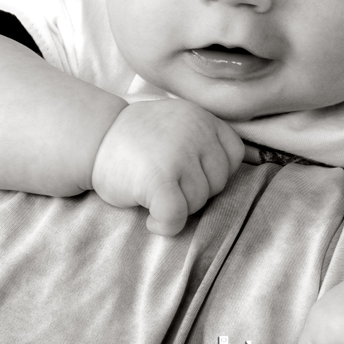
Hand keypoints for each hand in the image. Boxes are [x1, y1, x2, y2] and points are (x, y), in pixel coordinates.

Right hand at [91, 99, 243, 235]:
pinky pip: (176, 217)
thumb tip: (252, 163)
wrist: (91, 138)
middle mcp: (196, 131)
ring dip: (177, 206)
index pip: (234, 155)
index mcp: (203, 117)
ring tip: (151, 190)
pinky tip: (150, 218)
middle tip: (163, 181)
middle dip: (193, 191)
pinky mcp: (160, 178)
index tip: (185, 171)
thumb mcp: (178, 123)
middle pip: (218, 183)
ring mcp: (179, 154)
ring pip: (199, 202)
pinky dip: (164, 225)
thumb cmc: (135, 138)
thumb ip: (206, 138)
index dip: (212, 171)